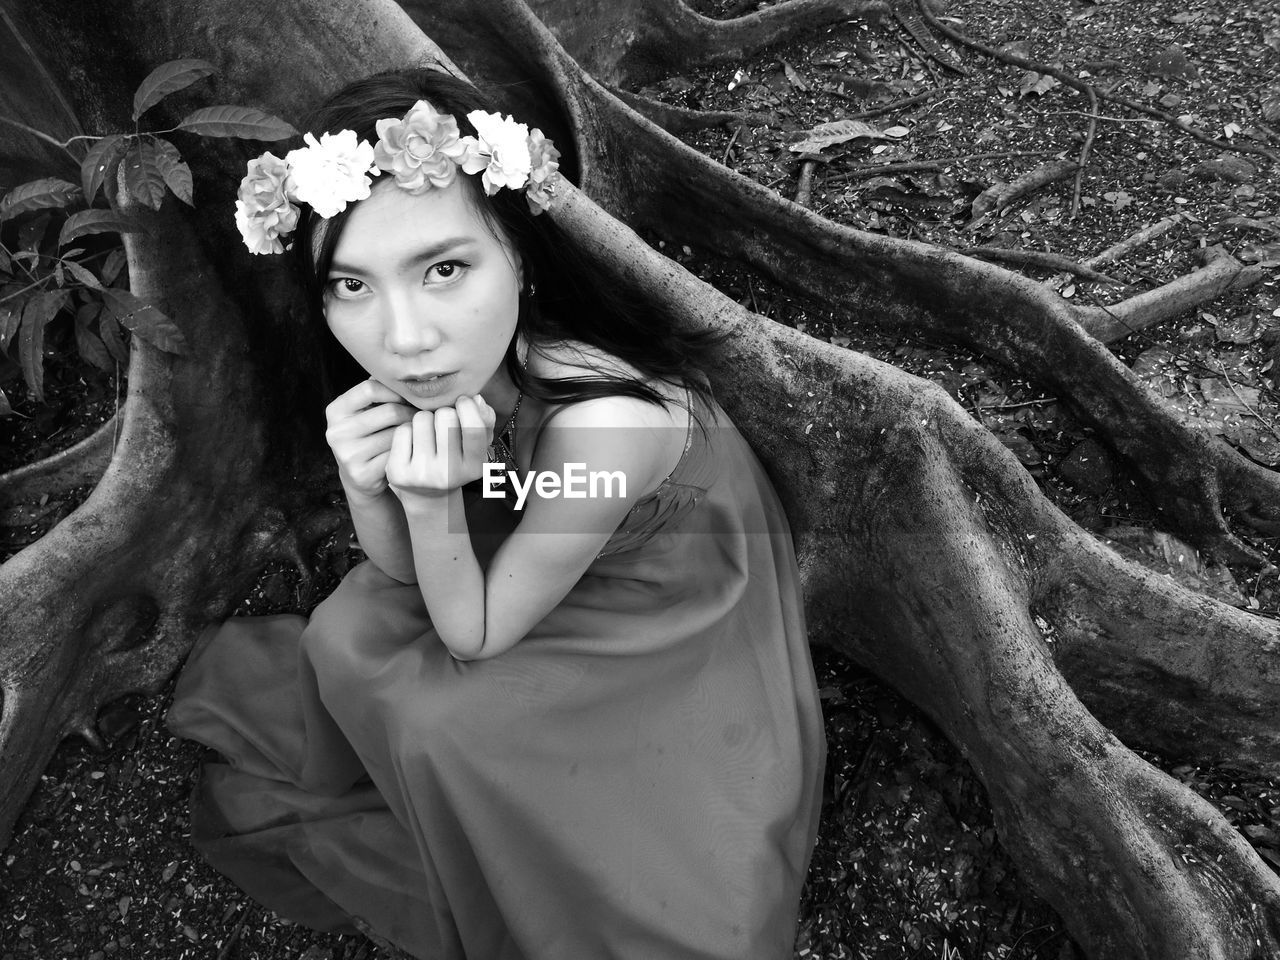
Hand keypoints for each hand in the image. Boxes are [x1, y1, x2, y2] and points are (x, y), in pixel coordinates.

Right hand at [324, 379, 416, 499]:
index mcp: (335, 411)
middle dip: (411, 412)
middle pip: (389, 411)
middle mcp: (336, 432)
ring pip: (397, 434)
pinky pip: (398, 455)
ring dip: (414, 431)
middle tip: (423, 415)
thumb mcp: (364, 411)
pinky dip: (409, 450)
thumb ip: (377, 390)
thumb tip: (402, 370)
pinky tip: (414, 448)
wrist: (360, 476)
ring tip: (421, 429)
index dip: (395, 391)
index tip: (407, 397)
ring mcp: (348, 455)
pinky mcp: (363, 474)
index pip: (370, 388)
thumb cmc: (368, 435)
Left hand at [386, 395, 496, 504]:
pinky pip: (403, 430)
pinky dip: (407, 430)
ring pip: (422, 418)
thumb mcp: (477, 444)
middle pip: (445, 416)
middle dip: (443, 413)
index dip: (468, 407)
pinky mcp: (399, 472)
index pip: (473, 427)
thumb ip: (485, 419)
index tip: (462, 403)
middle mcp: (448, 474)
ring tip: (428, 435)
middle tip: (443, 427)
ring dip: (425, 420)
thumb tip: (476, 399)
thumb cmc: (455, 459)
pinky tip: (412, 444)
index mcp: (473, 468)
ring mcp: (422, 474)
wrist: (427, 492)